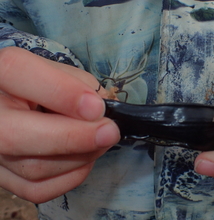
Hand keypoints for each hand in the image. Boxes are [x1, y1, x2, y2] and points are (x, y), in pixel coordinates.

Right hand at [0, 47, 119, 202]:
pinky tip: (85, 157)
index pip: (17, 72)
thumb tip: (102, 114)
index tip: (97, 107)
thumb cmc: (44, 87)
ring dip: (81, 156)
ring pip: (33, 169)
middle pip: (15, 137)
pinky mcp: (2, 177)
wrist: (21, 108)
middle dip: (74, 138)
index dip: (61, 92)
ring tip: (101, 140)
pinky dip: (71, 175)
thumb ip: (80, 84)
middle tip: (110, 132)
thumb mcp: (60, 72)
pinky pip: (38, 190)